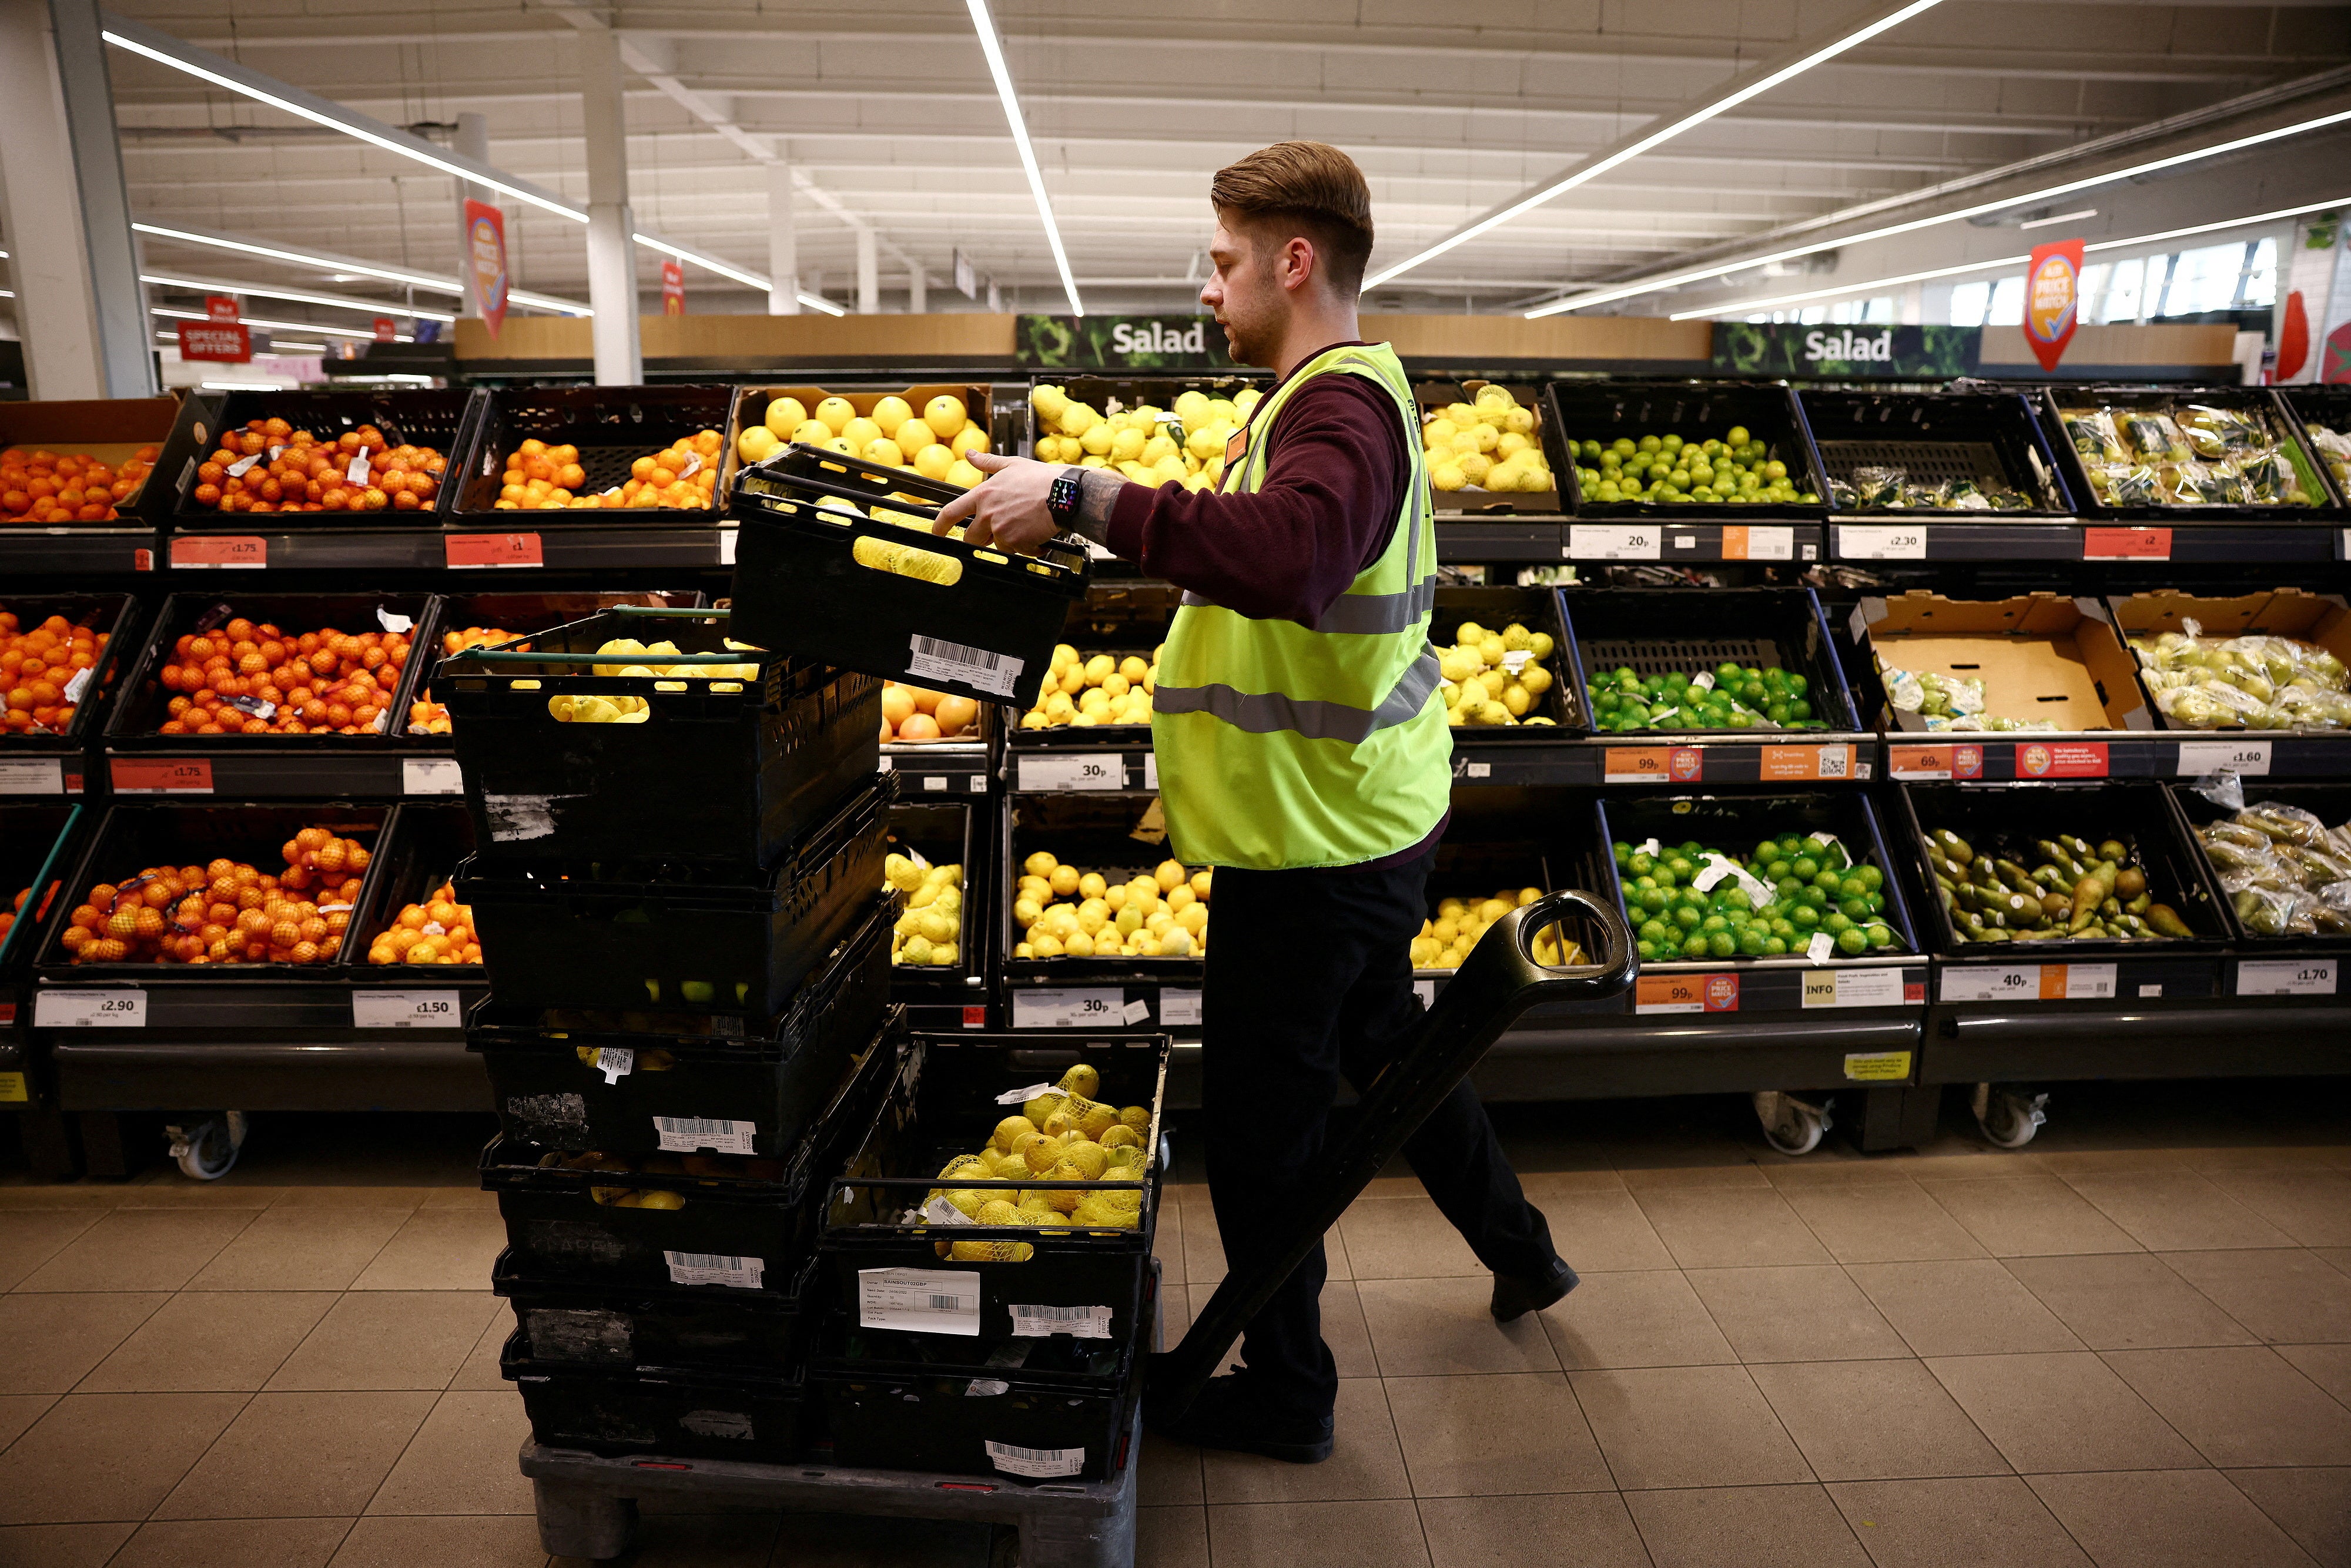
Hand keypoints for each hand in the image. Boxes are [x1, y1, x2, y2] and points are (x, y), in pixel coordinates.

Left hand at [932, 451, 1063, 554]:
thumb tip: (970, 454)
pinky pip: (1018, 551)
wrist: (1064, 495)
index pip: (951, 512)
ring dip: (1010, 541)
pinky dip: (1028, 547)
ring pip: (997, 546)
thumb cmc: (1040, 479)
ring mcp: (1001, 530)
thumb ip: (987, 462)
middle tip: (1000, 532)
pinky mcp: (1016, 543)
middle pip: (972, 538)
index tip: (938, 532)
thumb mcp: (1011, 465)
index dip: (940, 525)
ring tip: (1026, 527)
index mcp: (983, 495)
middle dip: (982, 539)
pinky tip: (1037, 534)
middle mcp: (988, 514)